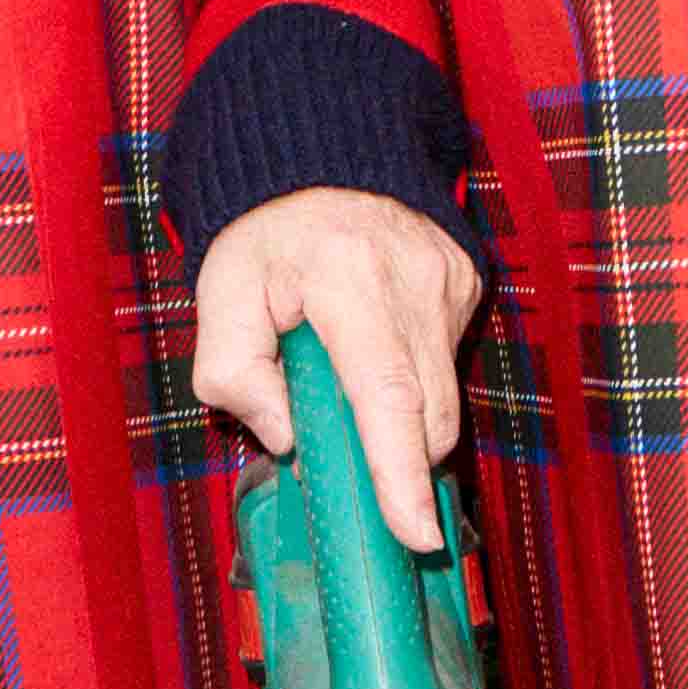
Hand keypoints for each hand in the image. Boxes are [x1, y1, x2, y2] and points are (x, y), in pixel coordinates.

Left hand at [189, 187, 482, 559]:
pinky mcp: (465, 288)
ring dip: (402, 426)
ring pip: (444, 399)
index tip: (415, 531)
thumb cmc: (267, 233)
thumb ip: (233, 369)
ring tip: (350, 399)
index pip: (386, 392)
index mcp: (348, 277)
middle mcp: (414, 280)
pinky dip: (412, 388)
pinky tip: (372, 360)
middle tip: (353, 478)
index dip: (400, 471)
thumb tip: (287, 436)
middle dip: (397, 465)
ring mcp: (449, 284)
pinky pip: (446, 367)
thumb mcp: (221, 290)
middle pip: (428, 413)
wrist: (324, 157)